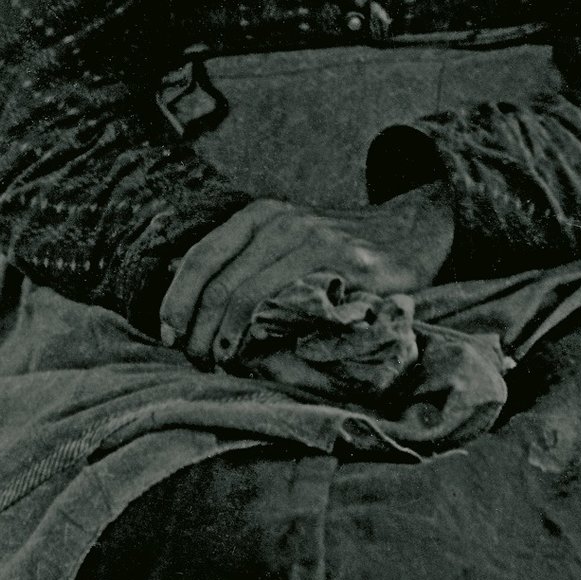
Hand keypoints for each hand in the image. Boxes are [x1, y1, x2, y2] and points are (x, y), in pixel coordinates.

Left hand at [159, 184, 453, 369]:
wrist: (412, 230)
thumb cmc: (340, 249)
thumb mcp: (287, 240)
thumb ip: (246, 260)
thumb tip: (186, 300)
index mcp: (260, 215)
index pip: (201, 257)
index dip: (176, 300)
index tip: (168, 335)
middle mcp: (282, 221)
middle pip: (219, 282)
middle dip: (198, 329)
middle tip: (195, 362)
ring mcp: (314, 239)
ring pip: (248, 294)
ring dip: (226, 337)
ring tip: (220, 364)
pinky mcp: (344, 263)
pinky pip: (292, 302)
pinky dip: (266, 333)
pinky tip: (260, 354)